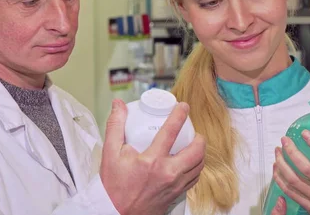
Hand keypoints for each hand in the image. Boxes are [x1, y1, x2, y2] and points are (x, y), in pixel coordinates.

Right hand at [100, 99, 205, 214]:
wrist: (115, 213)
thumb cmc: (113, 187)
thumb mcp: (110, 153)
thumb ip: (115, 126)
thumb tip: (118, 105)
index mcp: (151, 161)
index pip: (171, 131)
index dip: (179, 115)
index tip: (183, 106)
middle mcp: (167, 174)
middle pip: (196, 151)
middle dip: (199, 137)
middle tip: (193, 131)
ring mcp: (174, 187)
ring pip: (199, 167)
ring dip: (200, 153)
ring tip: (194, 145)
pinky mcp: (176, 196)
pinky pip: (194, 180)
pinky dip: (195, 169)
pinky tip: (188, 164)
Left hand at [272, 121, 309, 214]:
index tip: (305, 133)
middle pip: (306, 168)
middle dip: (292, 151)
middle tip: (285, 140)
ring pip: (294, 180)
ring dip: (282, 163)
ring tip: (277, 151)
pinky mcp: (309, 206)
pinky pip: (289, 191)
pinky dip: (279, 178)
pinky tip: (276, 167)